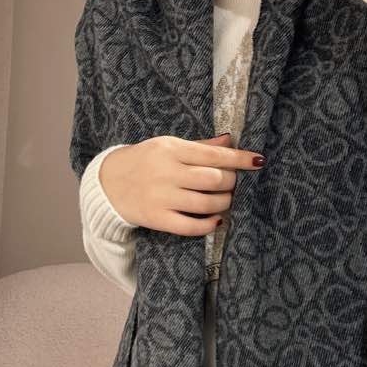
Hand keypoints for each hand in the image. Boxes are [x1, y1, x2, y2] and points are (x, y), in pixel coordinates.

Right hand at [99, 132, 264, 237]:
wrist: (108, 183)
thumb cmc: (144, 162)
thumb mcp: (167, 146)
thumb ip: (199, 146)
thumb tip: (230, 140)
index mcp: (171, 149)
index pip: (213, 154)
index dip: (239, 159)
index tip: (258, 161)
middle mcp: (166, 172)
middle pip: (213, 179)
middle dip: (230, 182)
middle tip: (232, 184)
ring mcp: (161, 197)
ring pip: (206, 203)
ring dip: (224, 203)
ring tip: (225, 200)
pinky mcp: (157, 218)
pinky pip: (190, 226)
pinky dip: (209, 224)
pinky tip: (216, 220)